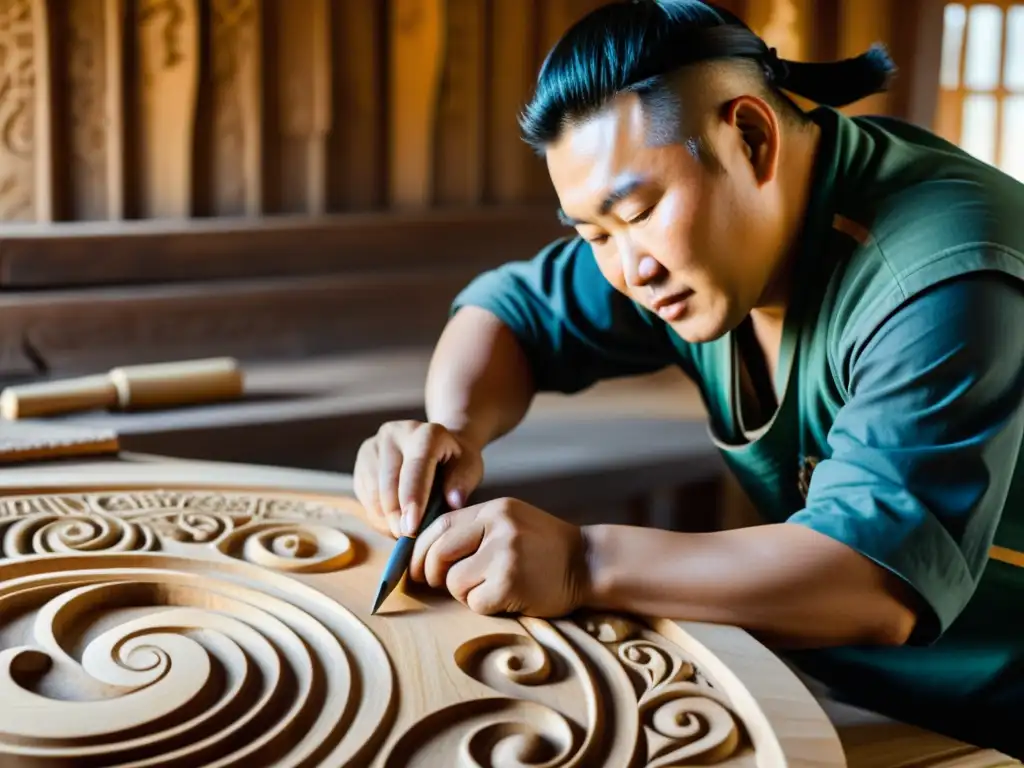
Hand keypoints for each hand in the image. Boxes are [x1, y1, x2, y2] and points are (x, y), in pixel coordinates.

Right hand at [353, 420, 483, 537]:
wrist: (435, 444)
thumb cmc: (455, 461)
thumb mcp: (470, 468)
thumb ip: (463, 483)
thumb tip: (453, 502)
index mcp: (426, 433)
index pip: (416, 467)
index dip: (412, 499)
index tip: (411, 529)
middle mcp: (395, 433)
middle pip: (388, 482)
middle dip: (396, 517)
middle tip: (407, 538)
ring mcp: (374, 444)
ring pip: (371, 491)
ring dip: (384, 518)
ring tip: (402, 530)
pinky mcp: (362, 458)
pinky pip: (363, 494)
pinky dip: (376, 514)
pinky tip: (392, 520)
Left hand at [408, 497, 590, 617]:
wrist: (589, 563)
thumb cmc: (543, 549)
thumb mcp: (509, 525)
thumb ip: (473, 532)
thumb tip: (423, 555)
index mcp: (493, 510)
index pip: (439, 525)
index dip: (419, 549)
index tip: (416, 568)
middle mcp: (497, 527)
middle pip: (438, 554)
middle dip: (432, 575)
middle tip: (444, 585)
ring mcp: (505, 554)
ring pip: (454, 582)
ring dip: (464, 593)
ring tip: (489, 588)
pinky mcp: (511, 583)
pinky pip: (474, 603)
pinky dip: (484, 607)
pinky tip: (506, 598)